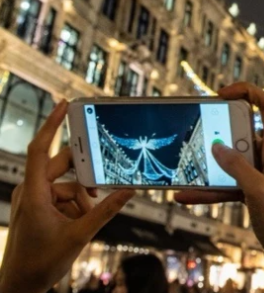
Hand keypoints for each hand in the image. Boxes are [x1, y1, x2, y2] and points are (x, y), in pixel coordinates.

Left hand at [0, 101, 133, 292]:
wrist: (20, 285)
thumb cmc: (41, 262)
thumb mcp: (80, 235)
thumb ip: (106, 210)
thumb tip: (129, 190)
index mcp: (34, 193)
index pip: (40, 149)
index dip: (52, 125)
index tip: (63, 104)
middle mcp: (31, 191)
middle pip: (62, 167)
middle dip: (84, 178)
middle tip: (101, 186)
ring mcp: (34, 200)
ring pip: (66, 185)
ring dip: (81, 199)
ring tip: (85, 221)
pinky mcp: (38, 209)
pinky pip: (63, 198)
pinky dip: (75, 207)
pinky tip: (79, 225)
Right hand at [175, 84, 263, 269]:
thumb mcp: (258, 190)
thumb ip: (237, 167)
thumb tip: (217, 146)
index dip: (248, 92)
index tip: (222, 94)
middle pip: (241, 131)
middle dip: (218, 131)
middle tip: (196, 132)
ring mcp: (259, 173)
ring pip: (229, 159)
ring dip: (208, 163)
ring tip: (184, 163)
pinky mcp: (250, 190)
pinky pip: (224, 183)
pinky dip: (207, 188)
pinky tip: (185, 194)